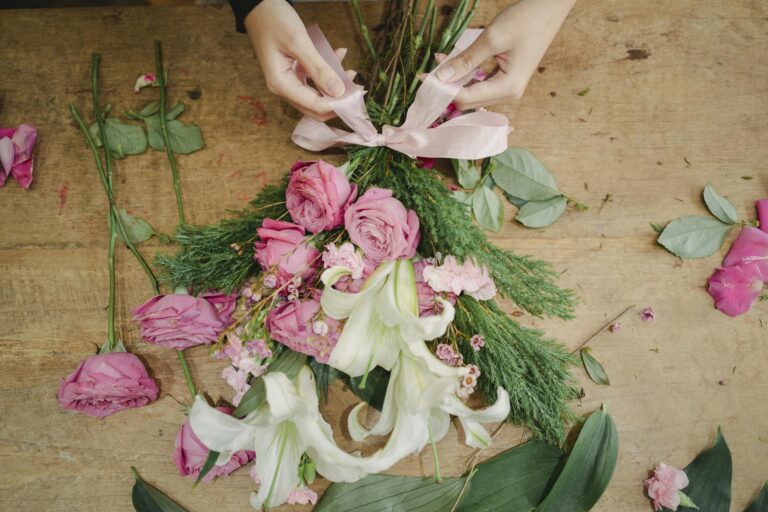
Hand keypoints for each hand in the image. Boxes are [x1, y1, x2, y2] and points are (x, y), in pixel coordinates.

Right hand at [243, 0, 351, 119]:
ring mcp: (287, 81)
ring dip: (333, 86)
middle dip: (336, 100)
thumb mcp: (299, 43)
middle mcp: (283, 88)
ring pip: (316, 94)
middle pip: (315, 107)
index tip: (355, 93)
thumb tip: (338, 92)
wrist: (259, 6)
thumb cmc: (274, 21)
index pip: (314, 106)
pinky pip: (313, 80)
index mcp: (281, 84)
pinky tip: (338, 55)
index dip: (336, 104)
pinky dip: (326, 72)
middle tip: (356, 87)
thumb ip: (319, 68)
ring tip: (349, 70)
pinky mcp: (292, 72)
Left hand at [436, 0, 575, 109]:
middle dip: (447, 88)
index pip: (466, 98)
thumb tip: (440, 77)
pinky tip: (451, 63)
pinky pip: (480, 83)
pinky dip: (464, 75)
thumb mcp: (491, 39)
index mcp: (508, 88)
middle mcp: (509, 94)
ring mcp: (508, 88)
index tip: (423, 78)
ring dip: (454, 81)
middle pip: (469, 100)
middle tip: (426, 72)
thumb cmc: (525, 20)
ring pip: (473, 93)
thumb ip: (465, 60)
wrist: (550, 8)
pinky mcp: (506, 79)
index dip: (443, 91)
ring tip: (437, 64)